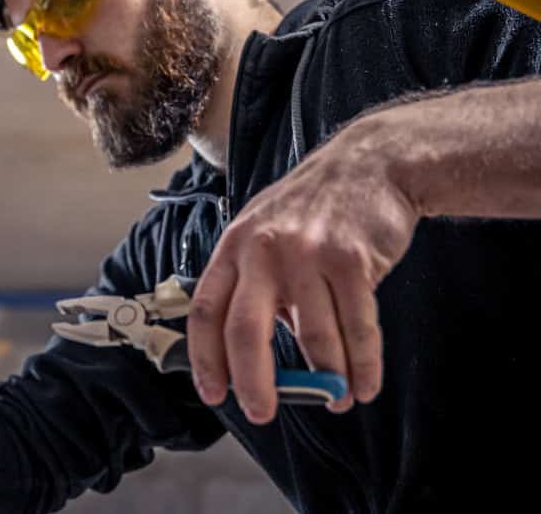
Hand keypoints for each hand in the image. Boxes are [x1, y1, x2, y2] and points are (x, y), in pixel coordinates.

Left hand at [188, 125, 418, 423]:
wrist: (371, 162)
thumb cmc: (314, 208)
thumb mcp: (267, 236)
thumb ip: (258, 290)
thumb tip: (262, 359)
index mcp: (234, 247)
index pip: (205, 311)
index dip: (205, 358)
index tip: (213, 394)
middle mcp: (263, 251)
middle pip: (245, 331)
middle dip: (253, 382)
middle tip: (262, 412)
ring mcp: (307, 254)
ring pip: (312, 338)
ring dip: (326, 380)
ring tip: (336, 400)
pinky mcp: (352, 260)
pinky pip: (357, 328)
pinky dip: (363, 365)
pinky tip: (364, 385)